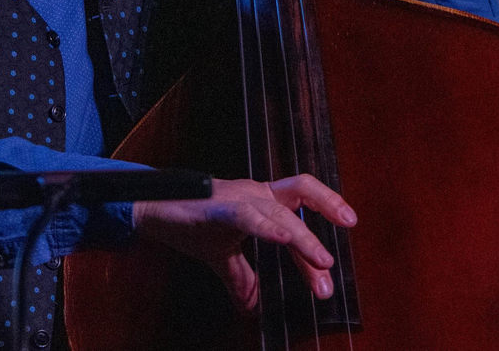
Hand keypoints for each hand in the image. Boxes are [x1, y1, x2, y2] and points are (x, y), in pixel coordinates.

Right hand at [131, 174, 356, 312]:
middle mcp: (255, 193)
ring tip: (322, 263)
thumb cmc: (187, 223)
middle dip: (327, 211)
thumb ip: (240, 277)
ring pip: (281, 211)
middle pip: (302, 191)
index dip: (315, 238)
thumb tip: (251, 306)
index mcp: (260, 201)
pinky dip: (270, 228)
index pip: (297, 214)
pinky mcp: (219, 208)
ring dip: (304, 239)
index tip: (329, 269)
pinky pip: (249, 216)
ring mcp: (238, 197)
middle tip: (347, 235)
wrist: (150, 210)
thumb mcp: (221, 256)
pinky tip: (284, 240)